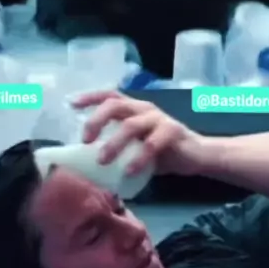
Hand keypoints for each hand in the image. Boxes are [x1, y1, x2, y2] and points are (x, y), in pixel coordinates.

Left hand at [73, 90, 203, 176]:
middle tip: (86, 140)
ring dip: (114, 143)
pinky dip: (138, 159)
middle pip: (115, 105)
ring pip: (131, 125)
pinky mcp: (172, 132)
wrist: (197, 155)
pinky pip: (152, 144)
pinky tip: (129, 171)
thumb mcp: (136, 146)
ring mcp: (159, 119)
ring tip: (102, 161)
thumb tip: (87, 161)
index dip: (89, 97)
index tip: (71, 104)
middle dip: (96, 120)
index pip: (109, 95)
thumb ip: (117, 146)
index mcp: (133, 109)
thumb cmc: (162, 151)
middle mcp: (144, 109)